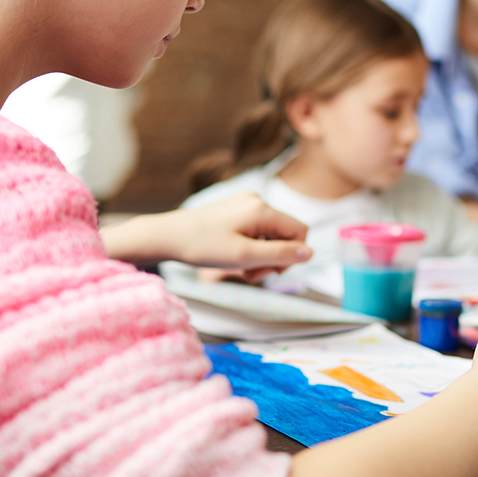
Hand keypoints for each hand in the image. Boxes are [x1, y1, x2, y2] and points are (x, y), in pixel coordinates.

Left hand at [100, 192, 311, 272]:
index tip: (270, 272)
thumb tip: (310, 253)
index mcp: (262, 210)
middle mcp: (257, 201)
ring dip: (262, 255)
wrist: (168, 236)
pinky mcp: (235, 210)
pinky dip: (251, 247)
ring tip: (240, 268)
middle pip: (286, 234)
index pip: (301, 232)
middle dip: (274, 258)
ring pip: (271, 234)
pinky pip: (256, 230)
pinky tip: (234, 256)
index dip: (292, 256)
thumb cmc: (202, 246)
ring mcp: (245, 204)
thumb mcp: (244, 256)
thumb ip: (280, 254)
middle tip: (251, 275)